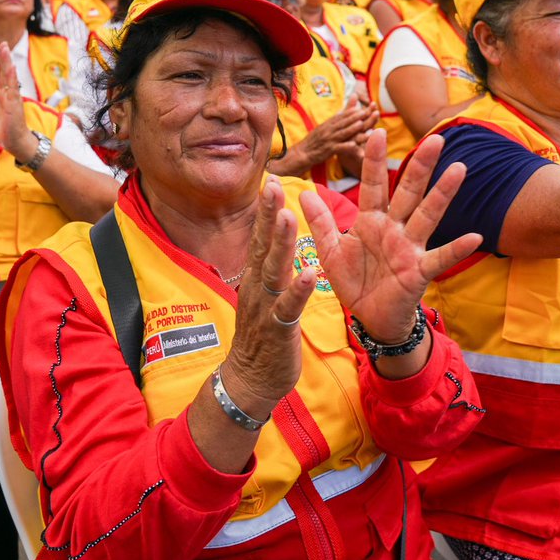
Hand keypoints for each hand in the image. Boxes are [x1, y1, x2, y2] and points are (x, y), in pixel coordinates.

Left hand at [0, 44, 37, 161]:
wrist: (17, 143)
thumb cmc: (8, 131)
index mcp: (5, 97)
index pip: (1, 77)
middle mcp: (11, 95)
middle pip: (7, 73)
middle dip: (4, 58)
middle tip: (2, 43)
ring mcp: (14, 99)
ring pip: (10, 77)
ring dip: (7, 63)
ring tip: (5, 49)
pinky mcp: (15, 105)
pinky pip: (13, 88)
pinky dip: (11, 77)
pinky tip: (10, 67)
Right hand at [223, 176, 317, 416]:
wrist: (251, 381)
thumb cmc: (262, 335)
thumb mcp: (264, 295)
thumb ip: (269, 268)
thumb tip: (273, 238)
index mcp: (256, 278)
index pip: (260, 238)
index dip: (265, 209)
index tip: (270, 179)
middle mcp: (256, 288)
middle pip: (262, 245)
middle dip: (269, 215)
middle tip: (273, 184)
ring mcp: (265, 308)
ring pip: (273, 271)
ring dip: (281, 244)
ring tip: (289, 217)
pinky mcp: (277, 330)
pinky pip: (288, 308)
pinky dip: (297, 290)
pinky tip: (308, 273)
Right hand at [298, 100, 377, 164]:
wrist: (302, 153)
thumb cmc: (313, 141)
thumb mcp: (322, 129)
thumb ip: (332, 122)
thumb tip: (341, 113)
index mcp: (327, 125)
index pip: (340, 116)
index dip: (350, 112)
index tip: (360, 108)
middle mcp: (328, 130)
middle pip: (343, 122)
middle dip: (355, 117)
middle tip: (365, 112)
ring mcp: (328, 140)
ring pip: (342, 133)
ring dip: (352, 128)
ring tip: (361, 124)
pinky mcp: (328, 150)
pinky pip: (339, 148)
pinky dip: (346, 146)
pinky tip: (354, 145)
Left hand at [299, 129, 481, 342]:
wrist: (371, 317)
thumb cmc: (355, 281)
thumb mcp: (331, 251)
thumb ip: (321, 222)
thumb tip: (304, 193)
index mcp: (372, 220)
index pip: (374, 185)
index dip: (374, 161)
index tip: (376, 132)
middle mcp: (394, 228)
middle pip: (409, 191)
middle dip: (420, 166)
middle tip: (435, 138)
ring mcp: (410, 248)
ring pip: (428, 216)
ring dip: (443, 193)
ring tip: (459, 168)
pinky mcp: (420, 271)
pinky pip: (441, 258)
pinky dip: (457, 248)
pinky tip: (474, 237)